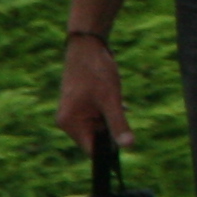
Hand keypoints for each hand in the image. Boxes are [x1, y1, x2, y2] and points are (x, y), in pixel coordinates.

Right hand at [57, 34, 133, 150]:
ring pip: (99, 126)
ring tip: (115, 101)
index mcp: (70, 123)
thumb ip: (118, 124)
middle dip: (112, 129)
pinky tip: (118, 100)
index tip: (124, 142)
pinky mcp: (81, 106)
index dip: (108, 150)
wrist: (88, 46)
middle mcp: (68, 121)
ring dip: (112, 118)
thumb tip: (128, 146)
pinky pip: (98, 116)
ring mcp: (74, 113)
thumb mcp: (111, 100)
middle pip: (96, 138)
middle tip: (119, 111)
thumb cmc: (96, 72)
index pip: (91, 149)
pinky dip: (110, 111)